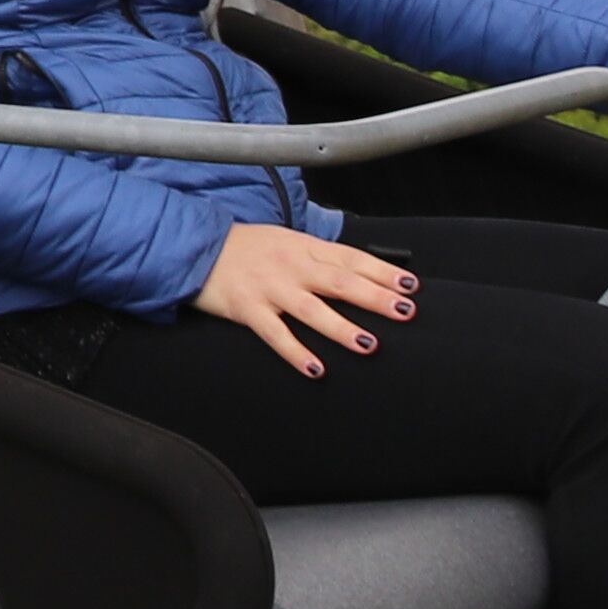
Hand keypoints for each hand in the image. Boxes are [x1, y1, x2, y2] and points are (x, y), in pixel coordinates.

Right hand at [195, 222, 417, 377]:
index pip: (351, 259)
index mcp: (304, 248)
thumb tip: (356, 272)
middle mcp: (291, 266)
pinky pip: (276, 334)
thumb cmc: (245, 247)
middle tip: (404, 312)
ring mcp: (270, 288)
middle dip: (375, 298)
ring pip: (313, 310)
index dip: (383, 272)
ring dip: (342, 328)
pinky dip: (296, 352)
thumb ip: (318, 256)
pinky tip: (316, 368)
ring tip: (368, 344)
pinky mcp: (248, 309)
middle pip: (340, 282)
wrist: (196, 246)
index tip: (410, 286)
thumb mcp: (286, 240)